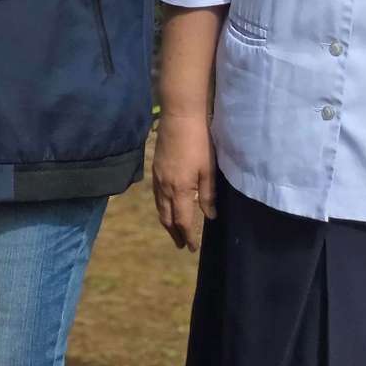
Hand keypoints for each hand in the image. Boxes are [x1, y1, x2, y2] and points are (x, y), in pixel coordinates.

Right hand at [152, 113, 217, 251]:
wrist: (180, 118)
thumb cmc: (199, 142)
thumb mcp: (208, 170)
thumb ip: (208, 195)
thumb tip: (209, 217)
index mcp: (180, 190)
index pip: (182, 221)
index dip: (187, 236)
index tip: (192, 247)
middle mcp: (164, 187)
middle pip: (166, 217)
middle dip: (173, 233)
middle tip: (181, 244)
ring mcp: (157, 178)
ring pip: (158, 207)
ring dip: (166, 221)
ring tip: (173, 230)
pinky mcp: (155, 169)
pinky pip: (155, 196)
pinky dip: (161, 207)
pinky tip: (167, 205)